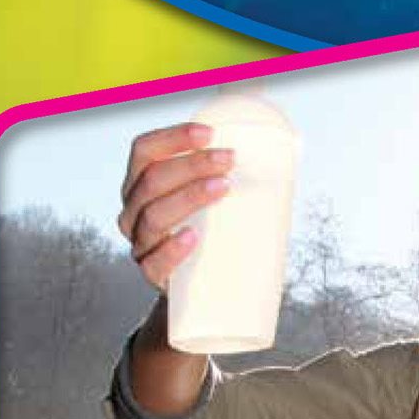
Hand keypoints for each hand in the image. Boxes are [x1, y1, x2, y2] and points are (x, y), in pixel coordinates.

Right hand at [118, 122, 234, 291]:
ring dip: (189, 196)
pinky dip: (173, 248)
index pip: (144, 151)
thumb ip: (228, 171)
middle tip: (228, 159)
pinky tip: (192, 236)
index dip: (172, 138)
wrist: (201, 285)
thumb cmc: (208, 230)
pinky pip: (155, 262)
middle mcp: (134, 211)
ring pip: (154, 216)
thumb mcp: (209, 195)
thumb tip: (284, 145)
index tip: (209, 134)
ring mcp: (141, 243)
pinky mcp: (152, 274)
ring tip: (222, 188)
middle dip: (192, 164)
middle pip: (152, 180)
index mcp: (141, 184)